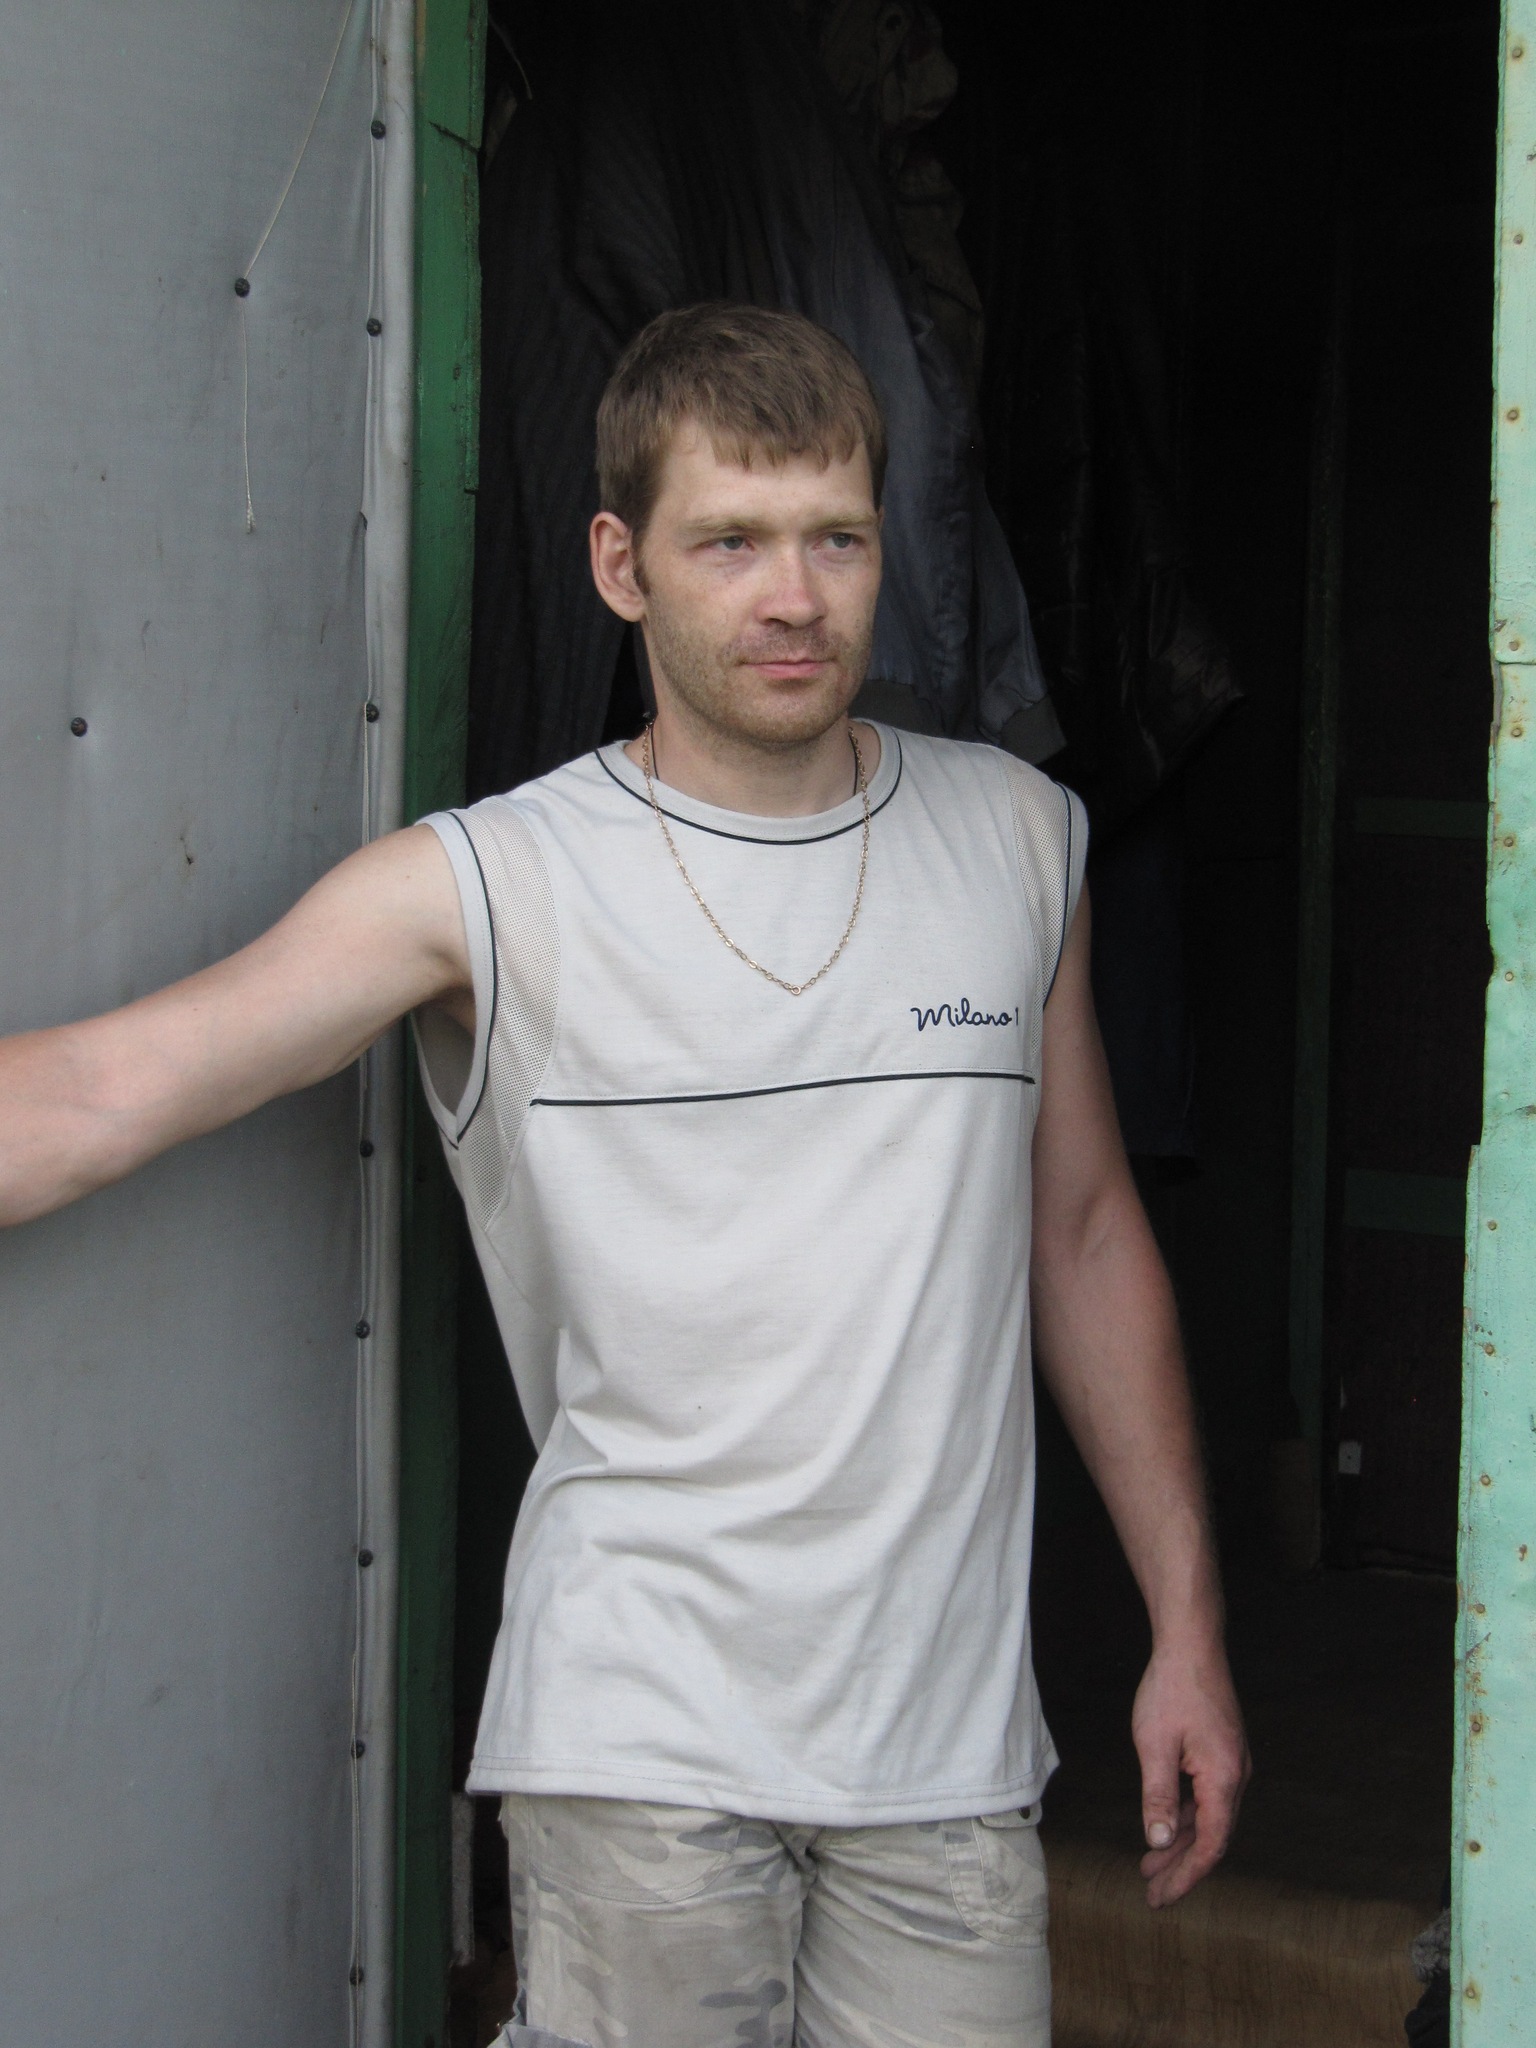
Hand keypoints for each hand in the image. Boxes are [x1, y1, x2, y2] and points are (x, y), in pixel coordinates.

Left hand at [1130, 1636, 1249, 1907]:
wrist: (1192, 1644)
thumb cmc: (1172, 1689)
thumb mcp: (1154, 1745)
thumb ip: (1157, 1796)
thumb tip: (1158, 1842)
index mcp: (1224, 1780)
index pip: (1209, 1846)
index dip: (1185, 1877)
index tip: (1161, 1899)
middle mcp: (1236, 1777)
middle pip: (1211, 1837)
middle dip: (1181, 1867)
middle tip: (1152, 1893)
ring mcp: (1232, 1764)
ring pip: (1209, 1818)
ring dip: (1181, 1842)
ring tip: (1150, 1866)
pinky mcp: (1223, 1753)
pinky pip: (1207, 1798)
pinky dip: (1185, 1816)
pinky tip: (1164, 1825)